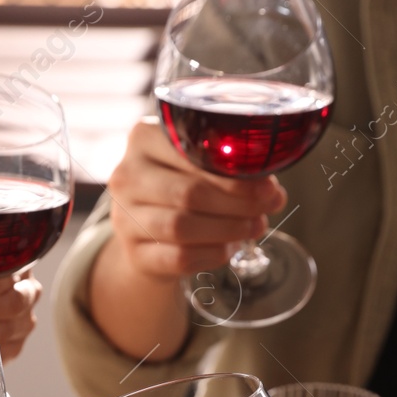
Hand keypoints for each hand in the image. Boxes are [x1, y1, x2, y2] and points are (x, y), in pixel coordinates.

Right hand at [105, 117, 285, 278]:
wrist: (145, 229)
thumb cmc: (180, 186)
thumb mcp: (197, 165)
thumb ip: (229, 169)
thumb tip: (271, 192)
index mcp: (144, 138)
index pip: (193, 157)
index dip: (235, 176)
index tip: (268, 187)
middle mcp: (127, 176)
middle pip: (189, 193)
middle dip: (237, 204)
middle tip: (266, 209)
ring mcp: (124, 217)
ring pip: (182, 227)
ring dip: (227, 230)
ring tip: (253, 228)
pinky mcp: (134, 253)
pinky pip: (178, 257)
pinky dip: (212, 254)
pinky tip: (229, 248)